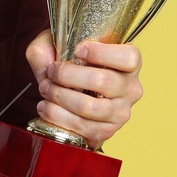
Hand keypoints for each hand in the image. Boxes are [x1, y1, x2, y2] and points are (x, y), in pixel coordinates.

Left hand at [25, 28, 142, 150]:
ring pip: (89, 107)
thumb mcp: (56, 45)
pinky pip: (81, 127)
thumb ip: (46, 47)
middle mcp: (130, 89)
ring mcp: (120, 113)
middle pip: (102, 80)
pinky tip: (47, 107)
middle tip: (52, 72)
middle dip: (67, 75)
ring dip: (60, 97)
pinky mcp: (106, 131)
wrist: (72, 92)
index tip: (77, 50)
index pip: (128, 57)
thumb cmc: (71, 64)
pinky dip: (57, 117)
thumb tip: (45, 66)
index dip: (102, 53)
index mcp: (129, 63)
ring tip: (46, 90)